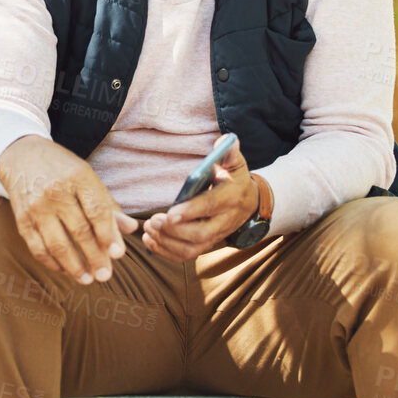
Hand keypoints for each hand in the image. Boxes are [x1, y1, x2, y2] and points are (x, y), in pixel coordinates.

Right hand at [0, 136, 137, 284]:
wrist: (22, 156)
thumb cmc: (63, 170)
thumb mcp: (88, 179)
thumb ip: (109, 205)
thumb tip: (132, 228)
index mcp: (78, 177)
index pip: (97, 211)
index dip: (108, 235)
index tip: (117, 255)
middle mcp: (55, 191)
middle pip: (79, 231)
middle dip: (94, 257)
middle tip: (105, 276)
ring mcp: (36, 206)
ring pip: (57, 244)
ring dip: (74, 266)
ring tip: (87, 279)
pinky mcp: (22, 219)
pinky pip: (38, 247)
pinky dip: (52, 262)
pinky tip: (65, 270)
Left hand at [142, 142, 261, 261]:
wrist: (249, 204)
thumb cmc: (234, 180)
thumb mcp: (235, 164)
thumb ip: (229, 153)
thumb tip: (222, 141)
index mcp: (230, 198)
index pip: (210, 207)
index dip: (190, 212)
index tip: (170, 213)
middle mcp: (224, 222)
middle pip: (199, 235)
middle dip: (173, 231)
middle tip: (152, 220)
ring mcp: (215, 237)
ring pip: (191, 249)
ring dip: (166, 242)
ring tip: (148, 229)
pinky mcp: (205, 245)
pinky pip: (185, 256)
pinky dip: (166, 252)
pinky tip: (150, 240)